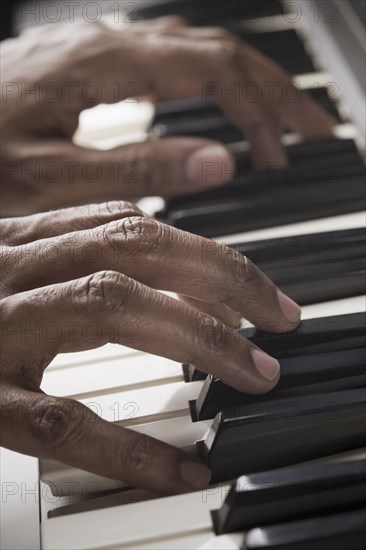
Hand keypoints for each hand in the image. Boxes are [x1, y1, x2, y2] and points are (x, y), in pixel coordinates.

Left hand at [0, 17, 334, 214]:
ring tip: (274, 128)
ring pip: (194, 54)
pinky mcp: (87, 68)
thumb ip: (135, 169)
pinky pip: (165, 64)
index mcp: (104, 64)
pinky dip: (205, 89)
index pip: (214, 69)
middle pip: (216, 52)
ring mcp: (98, 51)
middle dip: (272, 91)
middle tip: (311, 131)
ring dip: (243, 88)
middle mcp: (107, 45)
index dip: (262, 107)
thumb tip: (217, 164)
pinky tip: (212, 111)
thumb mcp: (50, 176)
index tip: (289, 151)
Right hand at [0, 201, 300, 493]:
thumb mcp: (16, 274)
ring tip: (253, 374)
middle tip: (279, 320)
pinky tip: (181, 465)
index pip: (132, 223)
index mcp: (22, 240)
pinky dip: (131, 444)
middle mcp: (10, 267)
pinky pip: (61, 419)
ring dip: (196, 338)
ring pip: (108, 307)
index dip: (205, 249)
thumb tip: (160, 274)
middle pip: (133, 247)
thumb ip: (74, 264)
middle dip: (220, 279)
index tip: (258, 287)